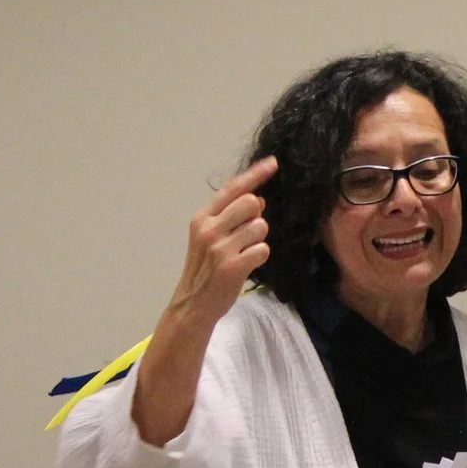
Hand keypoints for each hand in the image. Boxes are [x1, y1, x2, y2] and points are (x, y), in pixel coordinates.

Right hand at [169, 157, 276, 330]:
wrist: (193, 305)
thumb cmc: (205, 269)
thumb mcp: (209, 237)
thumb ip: (230, 216)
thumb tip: (259, 199)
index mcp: (202, 218)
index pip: (233, 188)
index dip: (255, 174)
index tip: (274, 163)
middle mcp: (209, 229)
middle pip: (252, 203)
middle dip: (257, 216)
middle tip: (245, 235)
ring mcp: (219, 248)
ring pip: (261, 226)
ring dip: (258, 239)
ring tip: (243, 253)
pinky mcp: (232, 266)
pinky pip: (263, 249)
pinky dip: (260, 256)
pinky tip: (246, 265)